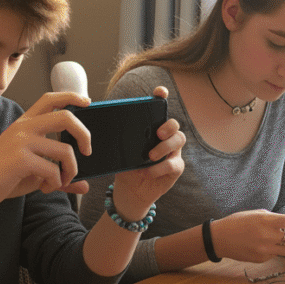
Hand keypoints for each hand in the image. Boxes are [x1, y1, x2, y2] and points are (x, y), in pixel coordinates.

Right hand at [0, 90, 93, 209]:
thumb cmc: (2, 177)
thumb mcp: (32, 172)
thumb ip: (58, 174)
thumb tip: (84, 186)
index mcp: (25, 124)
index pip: (50, 99)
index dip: (71, 97)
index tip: (87, 102)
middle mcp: (23, 127)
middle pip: (65, 117)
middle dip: (84, 134)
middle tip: (87, 152)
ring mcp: (21, 142)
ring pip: (65, 150)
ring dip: (70, 171)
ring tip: (60, 181)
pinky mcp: (20, 159)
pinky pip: (53, 170)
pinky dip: (56, 183)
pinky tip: (45, 188)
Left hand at [108, 86, 186, 218]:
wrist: (130, 191)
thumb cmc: (125, 167)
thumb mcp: (120, 151)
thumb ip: (120, 139)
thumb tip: (105, 127)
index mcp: (151, 128)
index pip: (159, 108)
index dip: (161, 97)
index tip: (159, 92)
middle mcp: (165, 137)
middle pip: (175, 124)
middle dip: (168, 126)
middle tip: (157, 134)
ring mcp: (172, 152)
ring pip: (179, 140)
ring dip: (165, 147)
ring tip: (150, 156)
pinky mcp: (175, 168)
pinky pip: (174, 164)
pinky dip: (160, 168)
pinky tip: (147, 171)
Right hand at [209, 210, 284, 262]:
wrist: (220, 238)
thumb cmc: (238, 222)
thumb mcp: (257, 213)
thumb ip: (275, 218)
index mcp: (267, 221)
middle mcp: (268, 236)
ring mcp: (265, 249)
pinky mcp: (261, 259)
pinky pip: (277, 255)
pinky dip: (277, 250)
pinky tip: (269, 244)